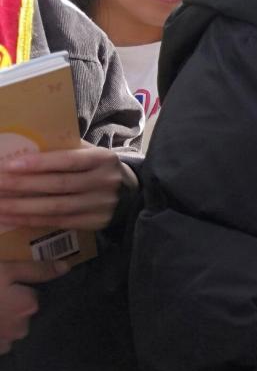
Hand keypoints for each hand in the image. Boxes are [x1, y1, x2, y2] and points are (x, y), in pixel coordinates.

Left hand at [0, 141, 136, 230]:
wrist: (131, 194)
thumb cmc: (99, 168)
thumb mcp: (91, 153)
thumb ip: (67, 150)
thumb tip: (26, 147)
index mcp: (103, 159)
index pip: (68, 160)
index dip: (39, 163)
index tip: (9, 164)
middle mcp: (104, 182)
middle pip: (58, 184)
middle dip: (22, 185)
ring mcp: (101, 205)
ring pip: (56, 207)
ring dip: (22, 206)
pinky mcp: (95, 223)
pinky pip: (58, 222)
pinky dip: (32, 220)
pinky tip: (11, 217)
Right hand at [0, 260, 68, 353]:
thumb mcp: (7, 269)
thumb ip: (38, 270)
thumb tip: (66, 268)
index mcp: (28, 306)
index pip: (32, 295)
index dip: (16, 287)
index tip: (0, 285)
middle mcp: (20, 329)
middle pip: (21, 313)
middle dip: (9, 306)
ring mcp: (3, 344)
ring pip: (9, 329)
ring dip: (0, 321)